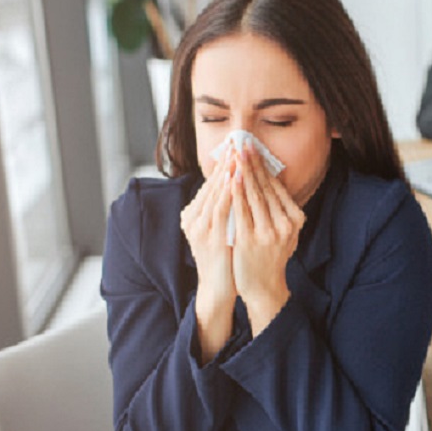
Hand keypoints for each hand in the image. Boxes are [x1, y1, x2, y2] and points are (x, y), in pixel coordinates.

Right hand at [181, 147, 235, 361]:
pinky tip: (235, 180)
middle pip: (210, 185)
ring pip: (213, 195)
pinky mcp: (209, 238)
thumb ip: (226, 208)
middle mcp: (193, 219)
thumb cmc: (225, 256)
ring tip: (236, 156)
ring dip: (225, 173)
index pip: (210, 184)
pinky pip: (219, 211)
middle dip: (225, 163)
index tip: (236, 147)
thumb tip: (238, 184)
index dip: (223, 165)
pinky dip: (227, 193)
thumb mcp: (224, 227)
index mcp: (194, 214)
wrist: (220, 287)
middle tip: (237, 143)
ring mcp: (199, 228)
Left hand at [232, 140, 305, 334]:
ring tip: (235, 154)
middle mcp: (285, 224)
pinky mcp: (250, 239)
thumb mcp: (284, 231)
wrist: (264, 286)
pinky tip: (231, 178)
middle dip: (253, 163)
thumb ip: (279, 209)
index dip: (264, 166)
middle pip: (265, 188)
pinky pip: (241, 210)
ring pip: (253, 196)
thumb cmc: (270, 255)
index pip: (277, 187)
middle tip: (243, 143)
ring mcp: (268, 232)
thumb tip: (269, 179)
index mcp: (295, 219)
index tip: (254, 149)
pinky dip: (236, 191)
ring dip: (243, 172)